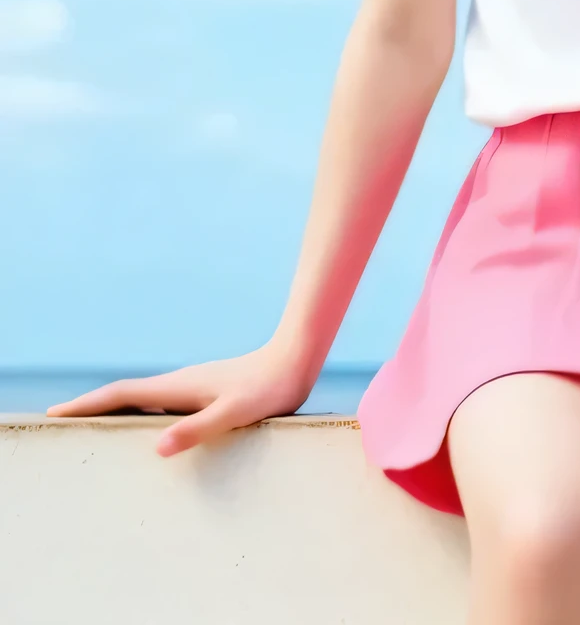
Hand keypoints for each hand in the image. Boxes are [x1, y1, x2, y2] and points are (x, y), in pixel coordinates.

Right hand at [45, 342, 315, 456]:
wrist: (295, 359)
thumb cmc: (268, 388)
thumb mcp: (234, 412)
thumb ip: (198, 428)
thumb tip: (159, 447)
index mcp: (178, 388)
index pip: (122, 394)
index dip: (88, 404)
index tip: (57, 413)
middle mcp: (179, 384)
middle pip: (125, 395)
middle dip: (92, 407)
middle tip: (62, 422)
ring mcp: (191, 386)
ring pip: (143, 399)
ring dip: (116, 410)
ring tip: (94, 428)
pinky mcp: (205, 392)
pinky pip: (161, 404)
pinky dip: (141, 414)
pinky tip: (148, 431)